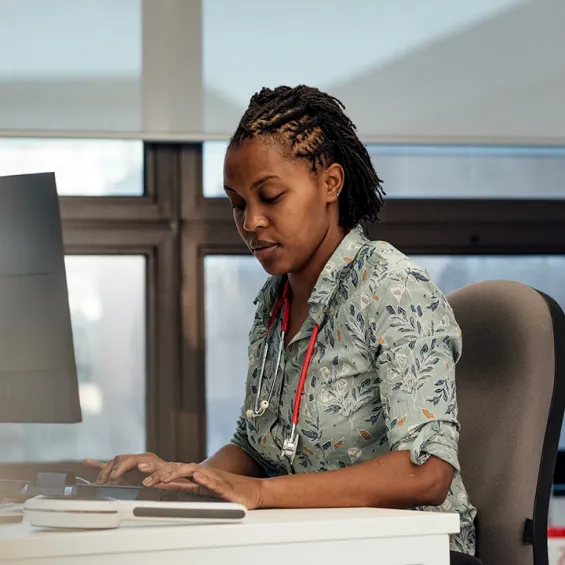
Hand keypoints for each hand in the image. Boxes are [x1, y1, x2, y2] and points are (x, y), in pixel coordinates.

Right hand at [84, 452, 166, 484]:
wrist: (175, 475)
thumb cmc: (171, 477)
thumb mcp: (166, 478)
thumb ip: (156, 477)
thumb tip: (145, 475)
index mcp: (147, 458)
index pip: (130, 459)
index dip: (120, 467)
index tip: (114, 476)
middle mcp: (138, 459)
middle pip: (119, 460)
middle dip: (110, 471)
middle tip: (104, 482)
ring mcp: (131, 463)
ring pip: (114, 463)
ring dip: (105, 472)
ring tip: (99, 481)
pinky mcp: (126, 469)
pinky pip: (112, 465)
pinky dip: (99, 464)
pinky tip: (88, 462)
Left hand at [140, 461, 263, 509]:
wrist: (252, 491)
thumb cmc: (229, 493)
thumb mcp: (202, 492)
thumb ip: (185, 489)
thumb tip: (165, 488)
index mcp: (195, 477)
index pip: (173, 472)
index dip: (157, 471)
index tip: (140, 473)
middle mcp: (202, 474)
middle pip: (177, 469)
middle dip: (159, 471)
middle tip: (142, 474)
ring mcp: (211, 477)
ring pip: (189, 471)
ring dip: (174, 473)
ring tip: (161, 478)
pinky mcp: (223, 484)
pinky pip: (211, 480)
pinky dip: (202, 478)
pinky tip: (196, 476)